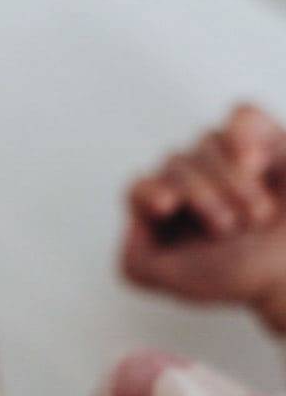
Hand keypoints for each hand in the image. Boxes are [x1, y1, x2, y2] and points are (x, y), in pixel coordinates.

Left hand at [120, 104, 285, 331]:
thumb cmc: (239, 274)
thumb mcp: (177, 281)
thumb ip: (136, 262)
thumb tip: (134, 221)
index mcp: (164, 212)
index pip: (139, 187)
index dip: (150, 190)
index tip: (167, 205)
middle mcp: (190, 179)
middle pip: (176, 163)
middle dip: (204, 197)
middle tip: (229, 228)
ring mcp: (223, 156)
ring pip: (208, 141)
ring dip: (234, 180)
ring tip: (258, 215)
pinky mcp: (261, 137)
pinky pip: (241, 114)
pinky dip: (246, 135)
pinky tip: (256, 162)